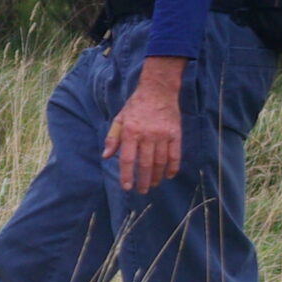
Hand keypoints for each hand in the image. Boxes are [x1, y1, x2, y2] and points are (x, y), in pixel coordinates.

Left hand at [103, 56, 186, 194]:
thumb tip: (106, 156)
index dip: (126, 175)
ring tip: (153, 184)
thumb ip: (112, 138)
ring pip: (160, 162)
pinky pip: (175, 155)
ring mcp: (163, 135)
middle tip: (142, 191)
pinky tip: (169, 175)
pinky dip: (172, 167)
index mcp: (130, 132)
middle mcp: (147, 135)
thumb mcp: (119, 118)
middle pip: (145, 164)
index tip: (127, 187)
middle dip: (143, 181)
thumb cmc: (136, 105)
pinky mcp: (175, 134)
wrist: (158, 90)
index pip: (127, 159)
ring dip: (156, 176)